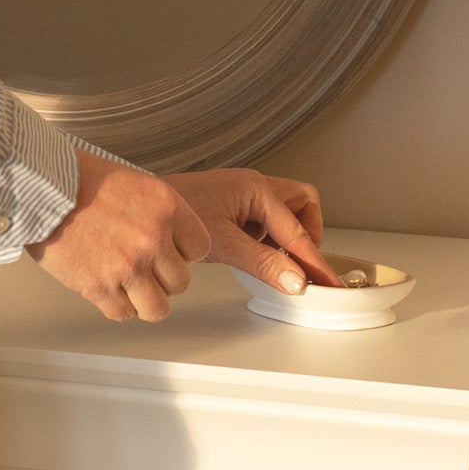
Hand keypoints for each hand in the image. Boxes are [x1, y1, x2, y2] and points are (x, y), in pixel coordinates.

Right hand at [26, 149, 210, 321]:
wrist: (40, 188)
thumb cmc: (81, 179)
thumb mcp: (135, 183)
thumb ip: (158, 214)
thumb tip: (169, 243)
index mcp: (166, 208)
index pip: (200, 248)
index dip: (182, 253)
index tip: (168, 253)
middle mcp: (152, 239)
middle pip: (180, 283)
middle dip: (163, 279)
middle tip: (144, 269)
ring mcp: (127, 266)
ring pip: (157, 308)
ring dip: (144, 300)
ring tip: (130, 288)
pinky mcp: (99, 286)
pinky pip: (122, 313)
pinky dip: (115, 305)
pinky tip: (106, 288)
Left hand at [162, 167, 339, 294]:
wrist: (141, 209)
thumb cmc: (176, 212)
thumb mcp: (224, 243)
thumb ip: (263, 263)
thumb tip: (296, 280)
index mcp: (257, 189)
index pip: (297, 230)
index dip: (314, 260)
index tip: (328, 282)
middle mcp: (255, 187)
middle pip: (302, 206)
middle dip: (305, 234)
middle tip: (298, 262)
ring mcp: (244, 195)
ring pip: (285, 213)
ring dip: (284, 239)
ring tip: (267, 260)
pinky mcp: (234, 206)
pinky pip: (265, 222)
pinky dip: (265, 240)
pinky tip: (248, 254)